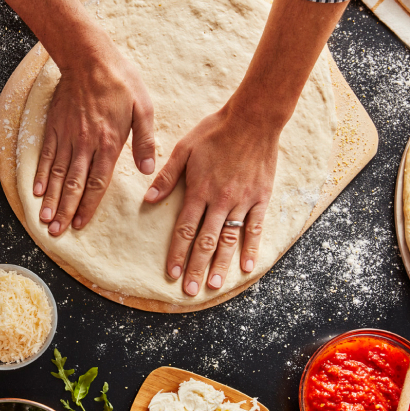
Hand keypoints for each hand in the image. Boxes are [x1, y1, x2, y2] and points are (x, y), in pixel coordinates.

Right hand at [33, 46, 155, 235]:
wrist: (89, 57)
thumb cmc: (120, 81)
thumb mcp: (143, 107)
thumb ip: (145, 141)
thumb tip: (149, 170)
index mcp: (109, 142)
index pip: (97, 182)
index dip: (87, 206)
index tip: (80, 224)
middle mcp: (85, 143)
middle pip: (73, 184)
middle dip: (65, 210)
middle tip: (57, 232)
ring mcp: (67, 135)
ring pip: (56, 173)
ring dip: (50, 199)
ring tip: (44, 219)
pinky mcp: (54, 126)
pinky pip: (46, 155)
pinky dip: (40, 174)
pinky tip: (36, 191)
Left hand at [144, 104, 279, 295]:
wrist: (253, 119)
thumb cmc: (214, 131)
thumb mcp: (183, 149)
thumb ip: (167, 176)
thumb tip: (148, 199)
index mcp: (199, 190)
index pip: (184, 229)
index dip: (177, 253)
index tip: (171, 273)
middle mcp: (221, 200)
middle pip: (206, 241)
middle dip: (196, 267)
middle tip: (190, 291)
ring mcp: (243, 201)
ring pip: (230, 239)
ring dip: (221, 265)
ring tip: (212, 285)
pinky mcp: (261, 197)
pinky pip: (256, 227)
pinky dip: (252, 248)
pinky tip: (247, 266)